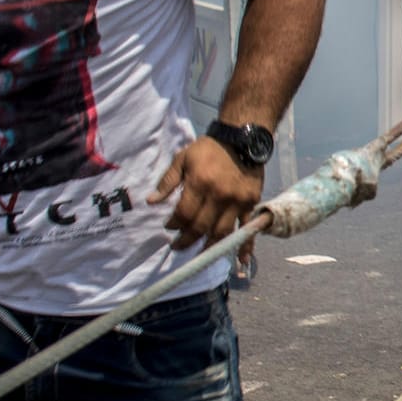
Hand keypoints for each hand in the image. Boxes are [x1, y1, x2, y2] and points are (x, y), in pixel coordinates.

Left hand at [148, 137, 264, 251]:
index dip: (174, 224)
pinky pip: (247, 228)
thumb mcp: (183, 159)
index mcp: (200, 183)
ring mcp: (236, 201)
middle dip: (187, 240)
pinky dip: (244, 246)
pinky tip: (241, 260)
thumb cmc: (209, 149)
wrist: (242, 140)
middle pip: (201, 227)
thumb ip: (167, 181)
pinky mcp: (250, 203)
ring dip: (209, 246)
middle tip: (178, 246)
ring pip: (222, 232)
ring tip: (200, 254)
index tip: (169, 227)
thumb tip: (151, 201)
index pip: (184, 213)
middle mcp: (219, 195)